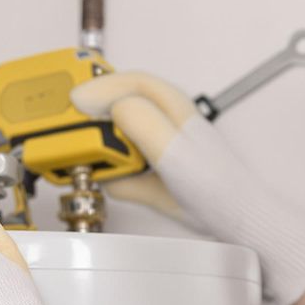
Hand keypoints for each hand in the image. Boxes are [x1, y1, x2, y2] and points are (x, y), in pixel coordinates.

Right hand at [72, 71, 304, 304]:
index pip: (129, 82)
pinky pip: (125, 165)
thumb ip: (139, 120)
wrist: (237, 222)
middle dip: (92, 113)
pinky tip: (102, 178)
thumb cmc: (217, 186)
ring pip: (120, 135)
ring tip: (80, 149)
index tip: (73, 101)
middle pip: (120, 105)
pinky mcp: (158, 173)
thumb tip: (107, 105)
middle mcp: (166, 122)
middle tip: (67, 122)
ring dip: (98, 142)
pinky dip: (109, 170)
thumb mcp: (173, 149)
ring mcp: (161, 148)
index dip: (98, 87)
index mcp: (172, 106)